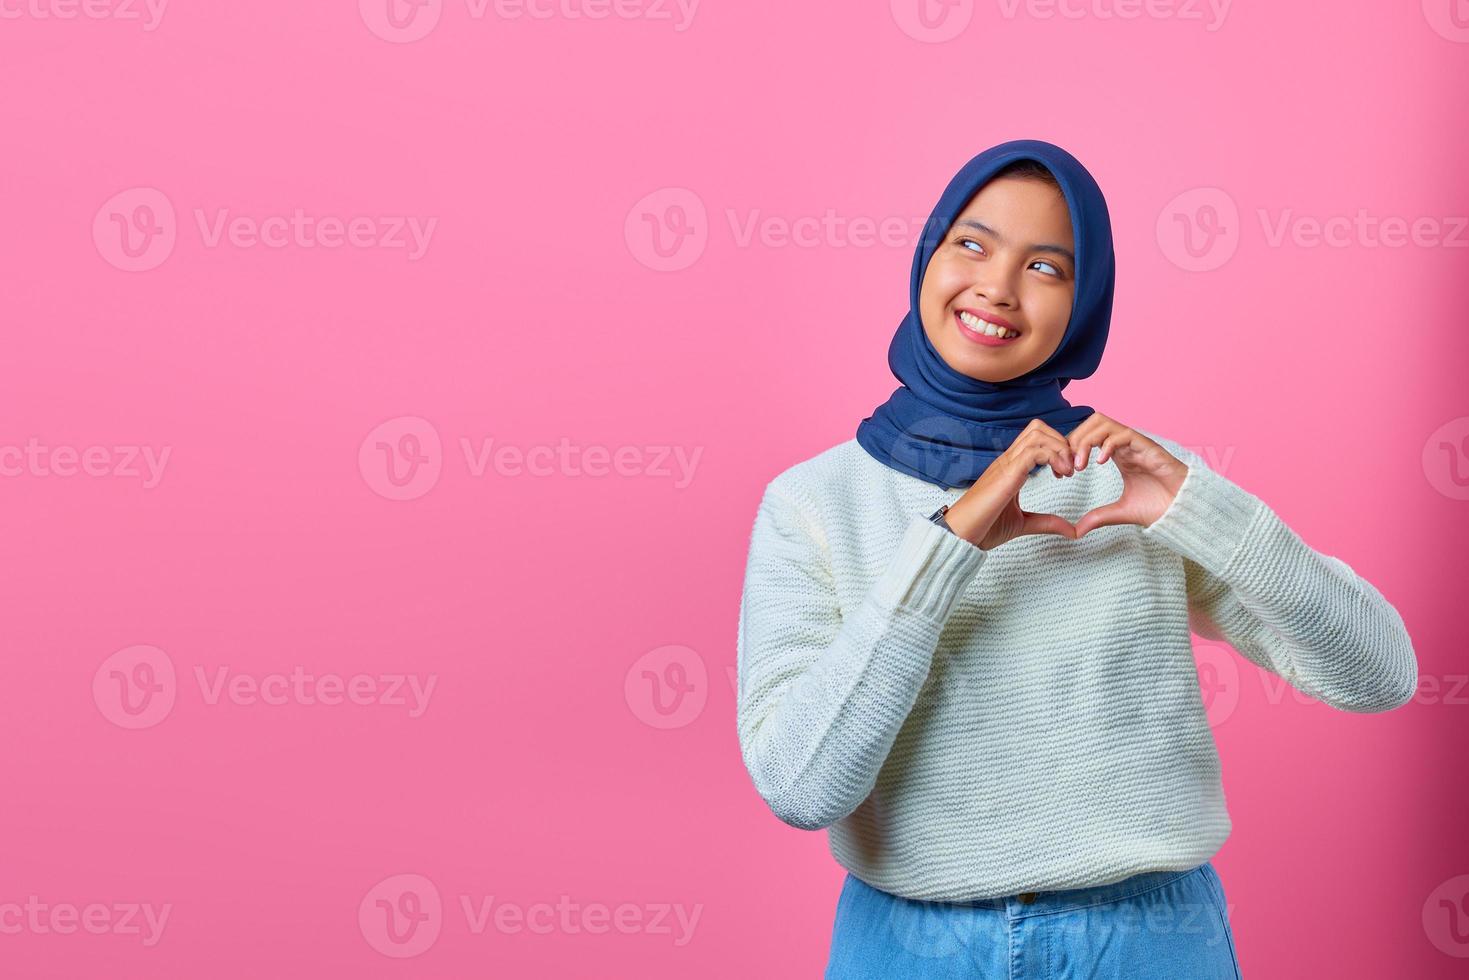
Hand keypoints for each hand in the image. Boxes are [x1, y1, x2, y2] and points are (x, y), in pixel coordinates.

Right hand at [943, 418, 1080, 550]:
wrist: (961, 536)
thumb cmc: (984, 528)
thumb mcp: (1023, 524)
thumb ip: (1047, 522)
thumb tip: (1073, 531)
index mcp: (1010, 468)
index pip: (1036, 438)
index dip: (1057, 449)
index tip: (1066, 473)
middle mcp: (1008, 460)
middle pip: (1038, 428)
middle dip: (1061, 442)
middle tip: (1070, 468)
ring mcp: (1006, 464)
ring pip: (1037, 434)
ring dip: (1059, 448)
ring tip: (1067, 472)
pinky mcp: (1006, 473)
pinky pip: (1034, 451)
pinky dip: (1053, 457)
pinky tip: (1060, 475)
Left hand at [1065, 413, 1188, 538]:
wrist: (1184, 511)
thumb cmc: (1159, 507)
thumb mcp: (1120, 512)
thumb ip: (1097, 517)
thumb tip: (1076, 531)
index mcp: (1116, 454)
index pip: (1086, 436)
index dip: (1069, 450)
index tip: (1062, 473)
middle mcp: (1123, 445)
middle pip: (1090, 423)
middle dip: (1074, 440)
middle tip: (1068, 467)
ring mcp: (1135, 444)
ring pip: (1103, 422)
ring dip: (1086, 440)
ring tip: (1080, 465)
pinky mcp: (1148, 447)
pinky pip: (1123, 434)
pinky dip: (1107, 445)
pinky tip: (1100, 464)